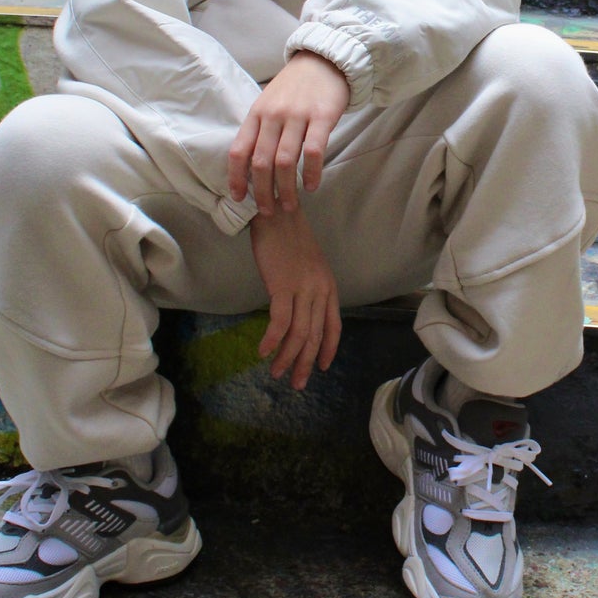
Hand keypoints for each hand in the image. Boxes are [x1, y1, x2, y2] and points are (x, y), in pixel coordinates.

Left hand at [229, 52, 350, 215]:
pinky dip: (311, 173)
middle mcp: (273, 115)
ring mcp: (297, 115)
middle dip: (262, 192)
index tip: (238, 198)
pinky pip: (313, 151)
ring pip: (285, 160)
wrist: (324, 60)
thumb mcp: (268, 102)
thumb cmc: (294, 86)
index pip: (239, 150)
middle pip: (261, 162)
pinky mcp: (321, 116)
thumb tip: (249, 165)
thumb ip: (259, 129)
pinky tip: (312, 186)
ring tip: (289, 205)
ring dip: (286, 188)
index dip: (236, 178)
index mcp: (256, 114)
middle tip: (268, 211)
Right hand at [249, 204, 341, 389]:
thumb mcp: (308, 266)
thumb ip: (309, 289)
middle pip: (315, 336)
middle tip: (297, 384)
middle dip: (306, 363)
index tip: (321, 368)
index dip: (327, 350)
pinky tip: (264, 352)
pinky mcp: (282, 286)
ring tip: (276, 373)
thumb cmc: (288, 238)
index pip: (334, 327)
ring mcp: (303, 289)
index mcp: (328, 286)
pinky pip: (279, 322)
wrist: (277, 213)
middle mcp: (320, 290)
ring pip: (298, 334)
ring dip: (287, 358)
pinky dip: (272, 341)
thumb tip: (301, 314)